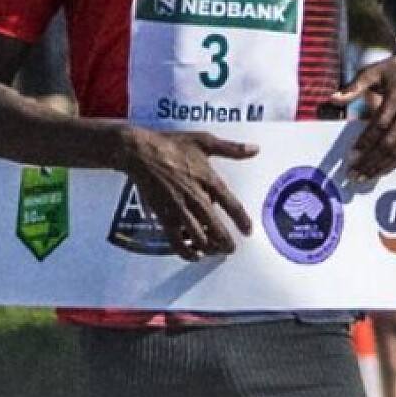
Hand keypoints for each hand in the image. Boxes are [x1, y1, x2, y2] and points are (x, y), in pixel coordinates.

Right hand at [123, 130, 257, 261]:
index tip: (248, 231)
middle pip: (216, 228)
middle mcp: (195, 197)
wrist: (140, 152)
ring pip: (198, 237)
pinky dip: (186, 251)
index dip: (242, 221)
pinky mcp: (163, 215)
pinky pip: (176, 240)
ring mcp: (178, 208)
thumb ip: (231, 149)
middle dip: (226, 242)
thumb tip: (255, 150)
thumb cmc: (171, 144)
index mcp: (208, 179)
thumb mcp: (204, 141)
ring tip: (216, 252)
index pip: (231, 205)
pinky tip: (193, 255)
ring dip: (209, 248)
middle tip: (231, 249)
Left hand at [328, 52, 395, 180]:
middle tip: (354, 173)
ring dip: (383, 166)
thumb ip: (354, 87)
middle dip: (371, 160)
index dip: (366, 141)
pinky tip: (383, 170)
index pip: (380, 124)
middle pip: (390, 143)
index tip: (352, 153)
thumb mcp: (373, 72)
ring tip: (365, 177)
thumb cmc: (395, 70)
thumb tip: (332, 98)